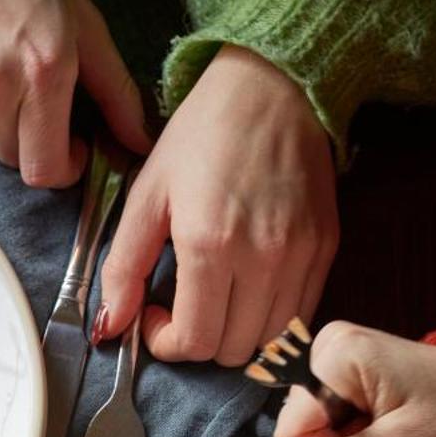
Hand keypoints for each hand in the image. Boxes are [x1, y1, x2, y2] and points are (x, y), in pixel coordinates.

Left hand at [97, 45, 337, 365]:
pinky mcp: (326, 248)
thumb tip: (108, 328)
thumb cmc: (203, 133)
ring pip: (270, 343)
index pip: (194, 342)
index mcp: (210, 244)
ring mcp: (300, 256)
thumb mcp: (148, 194)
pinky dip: (271, 319)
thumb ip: (124, 267)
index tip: (155, 316)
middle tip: (184, 308)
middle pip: (231, 351)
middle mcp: (262, 258)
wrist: (274, 85)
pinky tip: (249, 289)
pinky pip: (300, 317)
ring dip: (237, 336)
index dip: (167, 344)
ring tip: (217, 300)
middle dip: (199, 342)